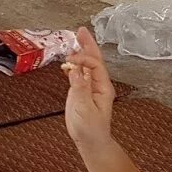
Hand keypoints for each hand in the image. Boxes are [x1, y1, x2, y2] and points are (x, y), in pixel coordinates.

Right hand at [63, 28, 116, 152]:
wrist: (91, 142)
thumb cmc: (90, 128)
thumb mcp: (83, 108)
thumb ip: (79, 88)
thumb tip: (75, 70)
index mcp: (102, 87)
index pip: (94, 65)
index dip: (82, 59)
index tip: (69, 60)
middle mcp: (98, 84)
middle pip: (95, 60)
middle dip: (88, 45)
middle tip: (81, 30)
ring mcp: (91, 87)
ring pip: (87, 65)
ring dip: (82, 51)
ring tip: (76, 38)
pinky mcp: (83, 91)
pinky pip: (80, 73)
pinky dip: (76, 64)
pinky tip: (69, 59)